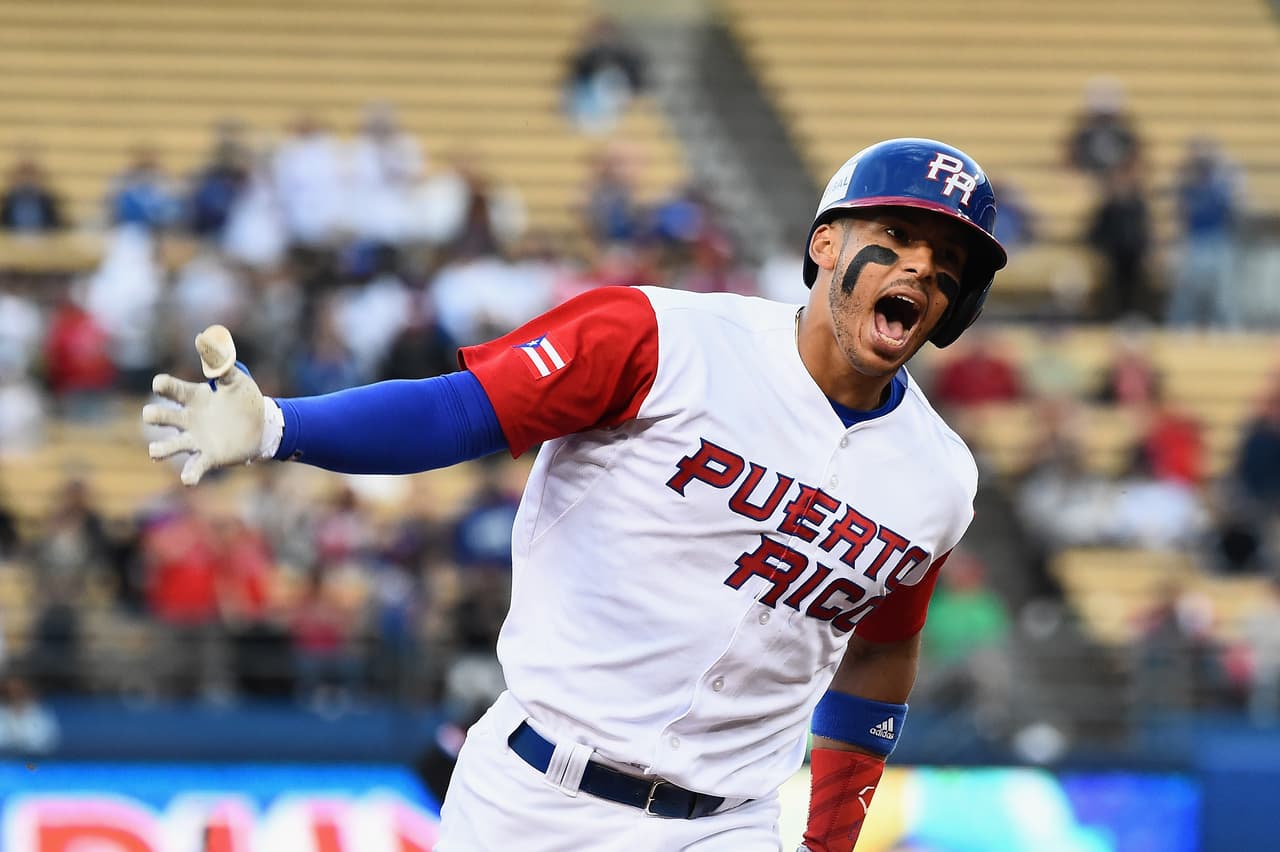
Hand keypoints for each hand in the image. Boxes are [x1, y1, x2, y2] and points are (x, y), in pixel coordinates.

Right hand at [142, 325, 265, 485]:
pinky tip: (187, 479)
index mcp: (193, 397)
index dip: (163, 385)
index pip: (170, 389)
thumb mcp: (235, 379)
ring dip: (160, 449)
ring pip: (168, 446)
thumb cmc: (244, 400)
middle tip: (153, 415)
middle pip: (160, 416)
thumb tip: (203, 336)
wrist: (262, 425)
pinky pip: (194, 467)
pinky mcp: (208, 457)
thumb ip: (220, 361)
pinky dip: (189, 474)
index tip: (160, 384)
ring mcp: (196, 439)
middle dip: (153, 415)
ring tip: (155, 451)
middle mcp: (188, 419)